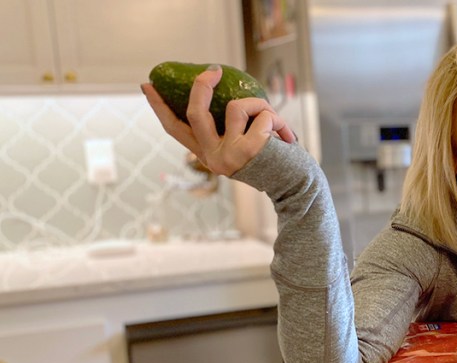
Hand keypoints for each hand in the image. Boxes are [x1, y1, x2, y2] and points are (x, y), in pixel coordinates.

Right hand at [141, 65, 295, 176]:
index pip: (175, 129)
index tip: (147, 86)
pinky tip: (288, 138)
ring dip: (261, 106)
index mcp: (208, 155)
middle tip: (215, 70)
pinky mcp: (249, 150)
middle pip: (195, 111)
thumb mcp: (245, 146)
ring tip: (276, 123)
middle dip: (202, 85)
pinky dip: (278, 119)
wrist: (298, 187)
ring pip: (236, 106)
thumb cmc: (276, 162)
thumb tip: (224, 94)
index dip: (159, 107)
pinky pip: (261, 115)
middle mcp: (212, 158)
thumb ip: (230, 130)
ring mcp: (229, 155)